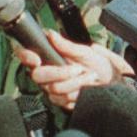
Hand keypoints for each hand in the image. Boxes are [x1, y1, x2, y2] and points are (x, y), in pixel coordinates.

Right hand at [16, 31, 132, 109]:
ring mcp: (51, 88)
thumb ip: (67, 45)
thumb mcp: (85, 52)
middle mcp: (45, 72)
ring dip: (76, 83)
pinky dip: (78, 93)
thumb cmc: (97, 65)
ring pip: (54, 88)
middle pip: (38, 75)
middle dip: (60, 73)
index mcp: (48, 56)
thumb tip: (51, 34)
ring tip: (89, 77)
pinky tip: (86, 89)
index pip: (25, 54)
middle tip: (79, 68)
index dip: (25, 56)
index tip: (36, 59)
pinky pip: (63, 100)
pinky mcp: (59, 101)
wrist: (110, 84)